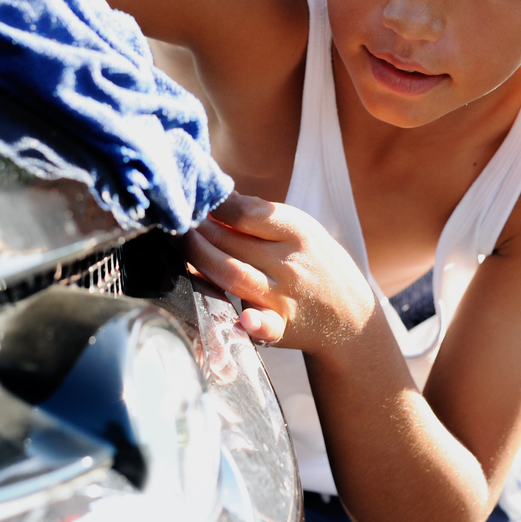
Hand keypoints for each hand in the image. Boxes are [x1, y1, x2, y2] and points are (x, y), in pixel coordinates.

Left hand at [184, 194, 375, 352]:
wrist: (349, 312)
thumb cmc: (311, 260)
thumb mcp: (297, 228)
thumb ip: (259, 214)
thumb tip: (213, 194)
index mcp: (295, 231)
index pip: (248, 213)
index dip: (215, 205)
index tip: (193, 196)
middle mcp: (289, 262)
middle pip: (232, 243)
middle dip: (196, 231)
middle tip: (170, 221)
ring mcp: (283, 296)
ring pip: (233, 276)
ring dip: (200, 261)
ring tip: (177, 247)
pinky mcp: (280, 327)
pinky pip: (266, 326)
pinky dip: (254, 324)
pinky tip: (241, 318)